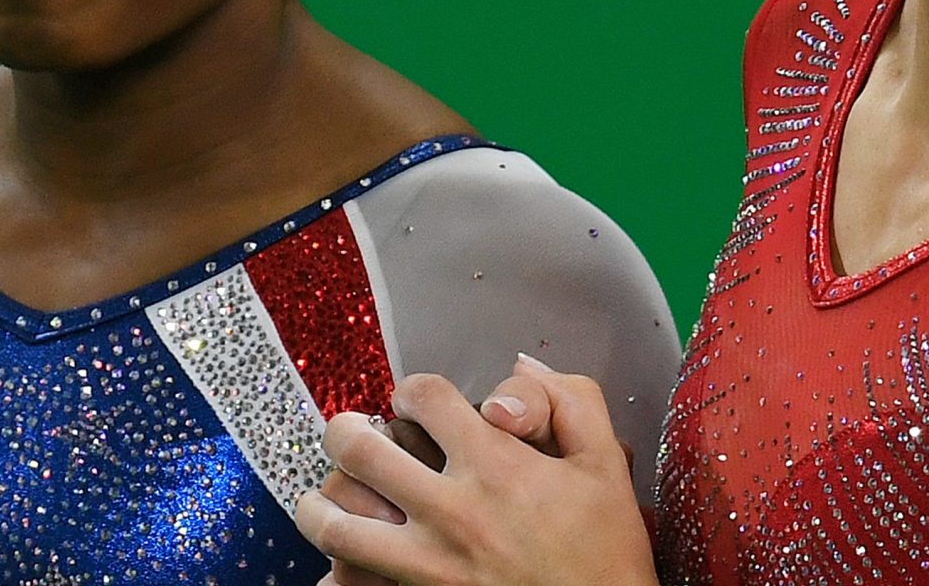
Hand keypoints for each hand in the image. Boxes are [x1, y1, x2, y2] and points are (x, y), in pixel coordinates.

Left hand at [296, 363, 657, 585]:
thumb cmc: (607, 550)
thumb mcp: (607, 464)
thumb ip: (571, 402)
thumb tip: (522, 365)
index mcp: (496, 463)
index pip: (423, 396)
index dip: (412, 391)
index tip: (415, 405)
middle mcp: (453, 509)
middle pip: (360, 448)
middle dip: (345, 430)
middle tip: (351, 434)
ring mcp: (430, 562)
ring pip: (336, 523)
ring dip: (321, 501)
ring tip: (326, 493)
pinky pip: (351, 580)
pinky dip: (335, 571)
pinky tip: (341, 560)